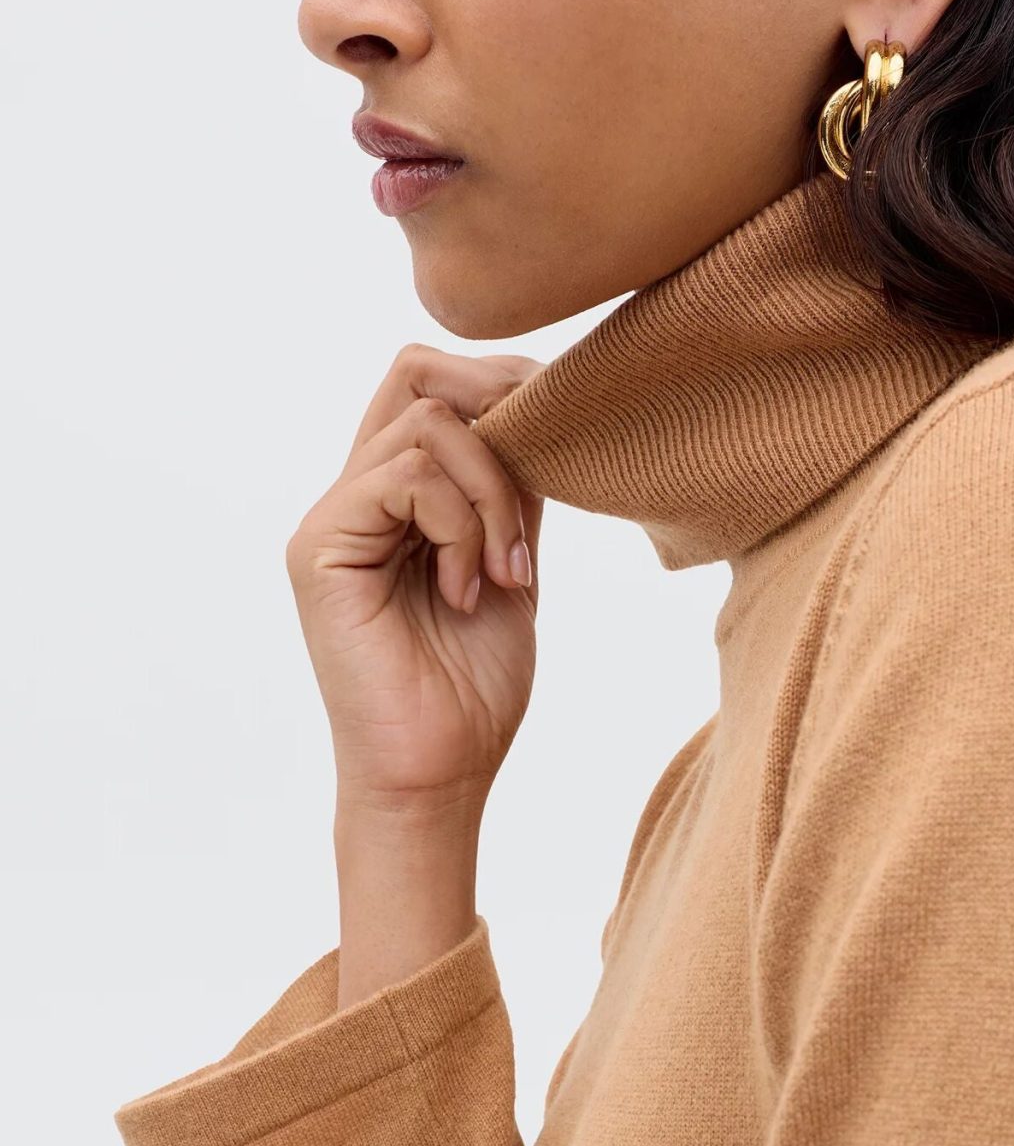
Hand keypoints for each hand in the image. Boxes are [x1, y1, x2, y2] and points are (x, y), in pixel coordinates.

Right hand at [285, 343, 544, 812]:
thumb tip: (540, 410)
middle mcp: (356, 493)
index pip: (438, 383)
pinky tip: (470, 589)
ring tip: (506, 570)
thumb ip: (510, 488)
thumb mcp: (511, 561)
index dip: (508, 390)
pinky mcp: (320, 546)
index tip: (561, 457)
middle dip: (501, 405)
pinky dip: (463, 524)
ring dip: (495, 492)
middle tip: (539, 483)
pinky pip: (407, 475)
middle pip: (417, 369)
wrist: (440, 776)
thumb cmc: (474, 688)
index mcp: (397, 494)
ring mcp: (333, 516)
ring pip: (429, 420)